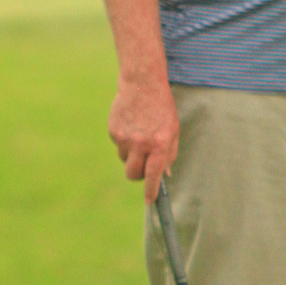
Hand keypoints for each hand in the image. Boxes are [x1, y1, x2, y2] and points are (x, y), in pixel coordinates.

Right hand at [108, 74, 179, 200]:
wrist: (142, 84)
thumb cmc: (162, 107)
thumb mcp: (172, 129)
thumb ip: (169, 153)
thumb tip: (164, 174)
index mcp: (159, 144)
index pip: (153, 175)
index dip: (151, 191)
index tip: (150, 200)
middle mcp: (140, 143)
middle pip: (133, 174)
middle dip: (137, 175)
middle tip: (142, 167)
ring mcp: (124, 138)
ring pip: (124, 159)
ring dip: (131, 155)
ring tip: (139, 135)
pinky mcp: (113, 131)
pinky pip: (118, 145)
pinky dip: (124, 140)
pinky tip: (131, 124)